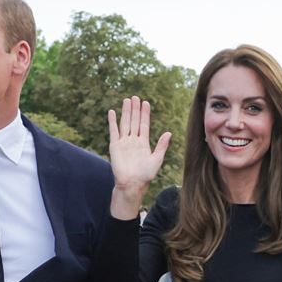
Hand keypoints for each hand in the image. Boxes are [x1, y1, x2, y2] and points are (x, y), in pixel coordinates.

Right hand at [108, 96, 170, 218]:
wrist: (132, 184)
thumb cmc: (145, 175)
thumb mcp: (157, 159)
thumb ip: (161, 145)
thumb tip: (168, 133)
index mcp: (143, 143)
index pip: (144, 124)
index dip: (145, 114)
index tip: (146, 103)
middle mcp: (133, 140)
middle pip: (134, 121)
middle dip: (135, 109)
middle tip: (135, 97)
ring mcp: (123, 142)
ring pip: (125, 123)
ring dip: (126, 112)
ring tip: (126, 100)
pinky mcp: (115, 146)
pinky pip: (113, 131)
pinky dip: (112, 121)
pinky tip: (112, 112)